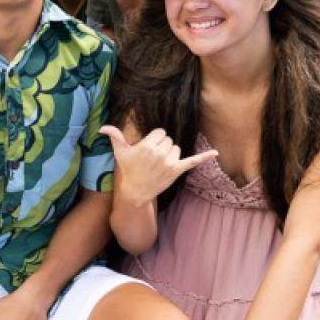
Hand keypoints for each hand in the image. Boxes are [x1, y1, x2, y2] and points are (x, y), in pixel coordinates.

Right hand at [100, 125, 215, 205]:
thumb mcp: (120, 153)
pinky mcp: (177, 170)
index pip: (160, 132)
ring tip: (160, 164)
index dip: (154, 140)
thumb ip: (114, 137)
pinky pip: (193, 161)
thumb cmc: (128, 170)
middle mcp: (159, 153)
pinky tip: (216, 152)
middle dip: (162, 147)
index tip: (147, 150)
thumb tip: (102, 128)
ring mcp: (169, 162)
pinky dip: (205, 157)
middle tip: (152, 159)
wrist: (135, 191)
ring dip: (170, 154)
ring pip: (176, 148)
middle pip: (168, 140)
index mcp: (147, 145)